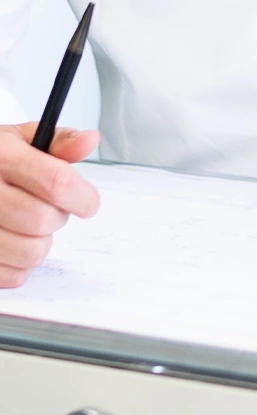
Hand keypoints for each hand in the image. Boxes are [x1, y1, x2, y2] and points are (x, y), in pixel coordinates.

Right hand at [0, 122, 99, 288]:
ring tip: (27, 225)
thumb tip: (89, 141)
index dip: (82, 197)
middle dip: (57, 218)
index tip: (88, 203)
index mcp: (3, 156)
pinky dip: (21, 264)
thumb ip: (60, 142)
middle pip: (44, 220)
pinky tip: (13, 241)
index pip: (56, 182)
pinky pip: (13, 275)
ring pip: (31, 252)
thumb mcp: (22, 139)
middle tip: (48, 208)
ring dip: (40, 242)